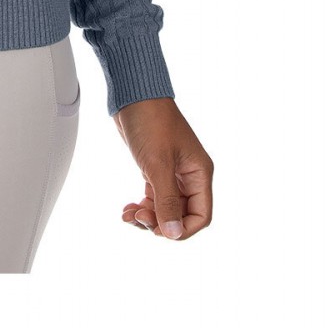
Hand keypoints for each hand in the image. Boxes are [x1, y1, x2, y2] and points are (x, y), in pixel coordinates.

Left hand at [113, 97, 212, 239]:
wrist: (132, 94)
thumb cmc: (150, 122)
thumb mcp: (158, 164)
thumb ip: (166, 200)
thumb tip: (172, 234)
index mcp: (199, 173)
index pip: (201, 216)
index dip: (182, 229)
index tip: (158, 230)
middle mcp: (189, 175)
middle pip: (182, 215)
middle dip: (160, 223)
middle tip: (138, 219)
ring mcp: (173, 172)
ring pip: (166, 208)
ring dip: (148, 217)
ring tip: (128, 215)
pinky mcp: (156, 168)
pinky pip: (154, 197)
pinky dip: (142, 206)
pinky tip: (127, 209)